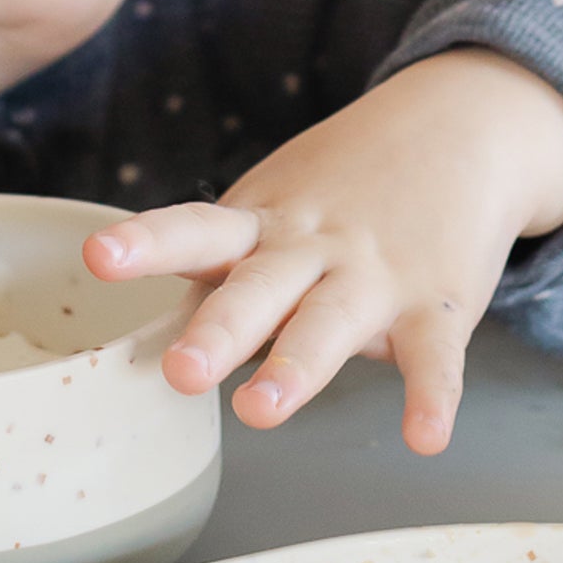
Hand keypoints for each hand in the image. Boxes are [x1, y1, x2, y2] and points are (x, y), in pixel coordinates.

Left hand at [82, 50, 562, 455]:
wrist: (463, 125)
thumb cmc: (348, 182)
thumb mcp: (277, 205)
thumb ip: (226, 271)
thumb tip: (158, 342)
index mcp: (262, 224)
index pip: (196, 231)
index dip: (146, 244)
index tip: (100, 256)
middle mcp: (311, 248)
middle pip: (257, 289)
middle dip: (218, 330)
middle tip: (180, 372)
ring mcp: (375, 275)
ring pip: (330, 322)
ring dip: (297, 367)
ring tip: (260, 411)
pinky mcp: (437, 303)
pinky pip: (434, 356)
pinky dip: (431, 397)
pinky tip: (424, 436)